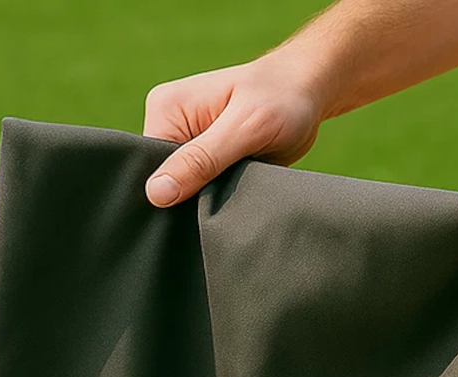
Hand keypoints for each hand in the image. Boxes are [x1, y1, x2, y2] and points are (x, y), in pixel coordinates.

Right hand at [143, 52, 325, 206]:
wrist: (309, 92)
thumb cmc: (281, 100)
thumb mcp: (244, 129)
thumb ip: (201, 160)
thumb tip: (156, 194)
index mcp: (165, 110)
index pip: (149, 168)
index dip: (170, 195)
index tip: (201, 203)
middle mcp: (170, 126)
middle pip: (165, 183)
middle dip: (190, 199)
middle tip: (225, 198)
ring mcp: (188, 145)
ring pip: (185, 192)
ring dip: (207, 202)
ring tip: (234, 193)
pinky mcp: (207, 161)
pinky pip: (202, 192)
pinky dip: (217, 200)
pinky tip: (235, 198)